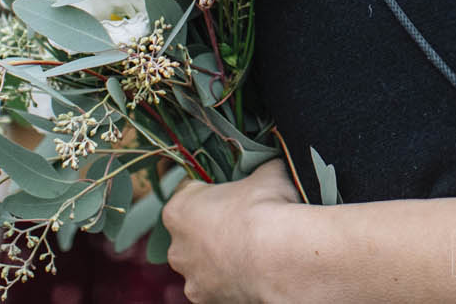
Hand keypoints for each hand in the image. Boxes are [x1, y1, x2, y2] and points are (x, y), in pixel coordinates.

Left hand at [164, 161, 301, 303]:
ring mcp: (190, 276)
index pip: (189, 191)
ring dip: (220, 256)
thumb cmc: (266, 209)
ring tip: (253, 250)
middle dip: (213, 226)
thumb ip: (260, 169)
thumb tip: (270, 164)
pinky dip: (230, 279)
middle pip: (191, 232)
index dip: (211, 188)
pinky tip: (253, 270)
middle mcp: (176, 246)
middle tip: (244, 221)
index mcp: (180, 209)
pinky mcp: (205, 299)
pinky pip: (215, 285)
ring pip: (202, 263)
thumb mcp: (268, 173)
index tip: (230, 188)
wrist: (278, 257)